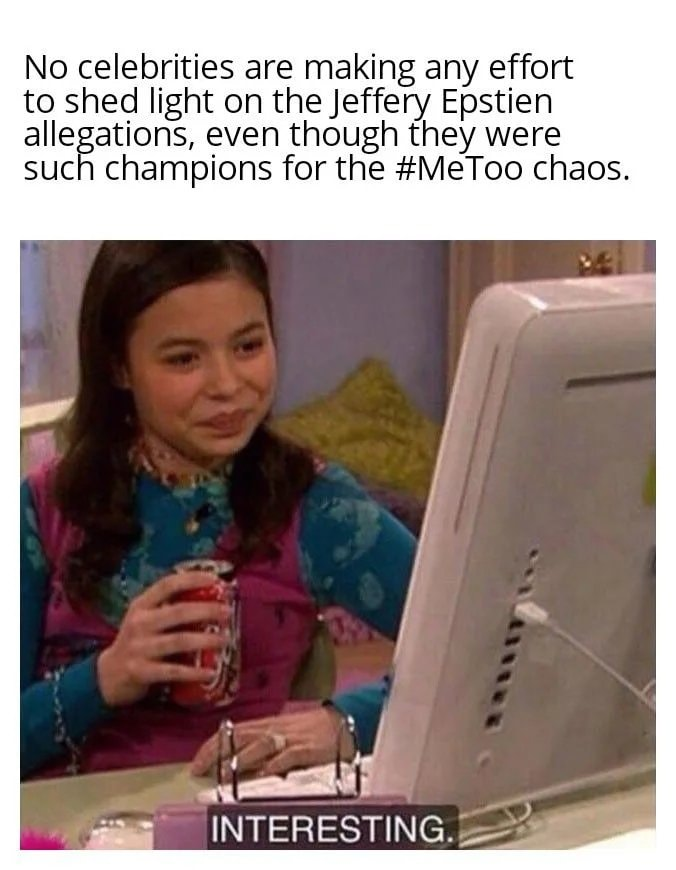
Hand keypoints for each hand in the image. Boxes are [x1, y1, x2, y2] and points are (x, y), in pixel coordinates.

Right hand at [97, 570, 230, 706]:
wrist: (108, 675)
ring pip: (178, 641)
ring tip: (225, 640)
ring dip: (205, 640)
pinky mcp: (141, 671)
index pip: (168, 584)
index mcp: (142, 605)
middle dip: (206, 610)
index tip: (216, 579)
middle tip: (227, 612)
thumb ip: (169, 607)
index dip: (193, 579)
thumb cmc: (138, 641)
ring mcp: (139, 647)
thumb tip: (212, 597)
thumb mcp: (146, 618)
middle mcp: (139, 623)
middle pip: (178, 612)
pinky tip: (210, 672)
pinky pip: (172, 671)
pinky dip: (194, 672)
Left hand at [191, 706, 352, 778]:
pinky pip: (290, 755)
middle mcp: (275, 728)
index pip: (233, 732)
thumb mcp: (281, 731)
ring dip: (241, 757)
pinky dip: (276, 763)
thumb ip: (260, 742)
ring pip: (262, 744)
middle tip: (199, 768)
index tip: (196, 761)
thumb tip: (235, 758)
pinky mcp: (308, 748)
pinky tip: (264, 773)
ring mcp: (291, 737)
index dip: (213, 745)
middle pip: (241, 736)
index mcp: (266, 724)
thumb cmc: (308, 729)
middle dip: (218, 751)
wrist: (342, 720)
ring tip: (224, 771)